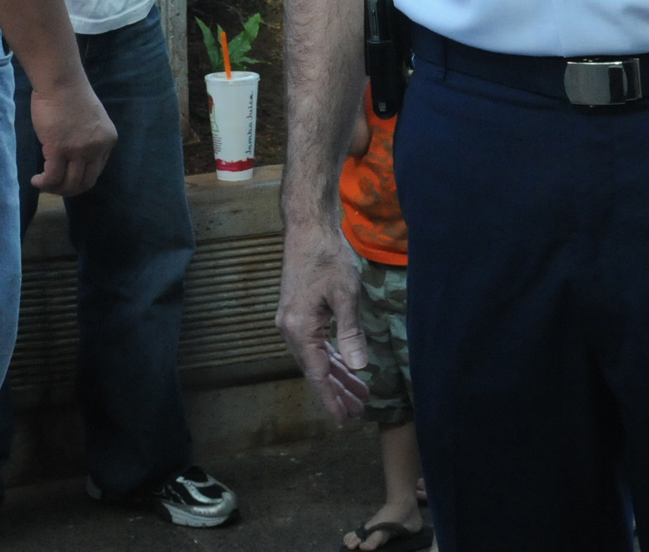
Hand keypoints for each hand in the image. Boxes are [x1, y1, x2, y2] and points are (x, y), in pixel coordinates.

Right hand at [28, 79, 115, 195]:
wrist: (60, 80)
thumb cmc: (70, 94)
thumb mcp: (91, 120)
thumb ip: (88, 138)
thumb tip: (73, 157)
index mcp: (108, 140)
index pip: (96, 171)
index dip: (79, 178)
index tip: (65, 176)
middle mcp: (97, 148)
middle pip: (85, 183)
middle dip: (68, 189)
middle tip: (53, 186)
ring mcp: (79, 150)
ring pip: (69, 184)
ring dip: (54, 189)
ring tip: (42, 183)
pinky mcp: (59, 149)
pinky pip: (52, 177)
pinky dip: (43, 183)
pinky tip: (36, 180)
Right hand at [277, 218, 371, 421]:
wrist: (308, 228)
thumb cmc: (328, 257)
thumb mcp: (346, 295)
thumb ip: (351, 333)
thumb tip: (358, 367)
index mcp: (299, 329)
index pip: (317, 374)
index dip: (331, 398)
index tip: (344, 420)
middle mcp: (289, 329)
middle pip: (315, 370)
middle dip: (337, 391)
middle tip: (359, 410)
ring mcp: (291, 321)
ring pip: (315, 358)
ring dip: (335, 375)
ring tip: (358, 394)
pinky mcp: (297, 313)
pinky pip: (314, 344)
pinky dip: (330, 357)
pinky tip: (344, 366)